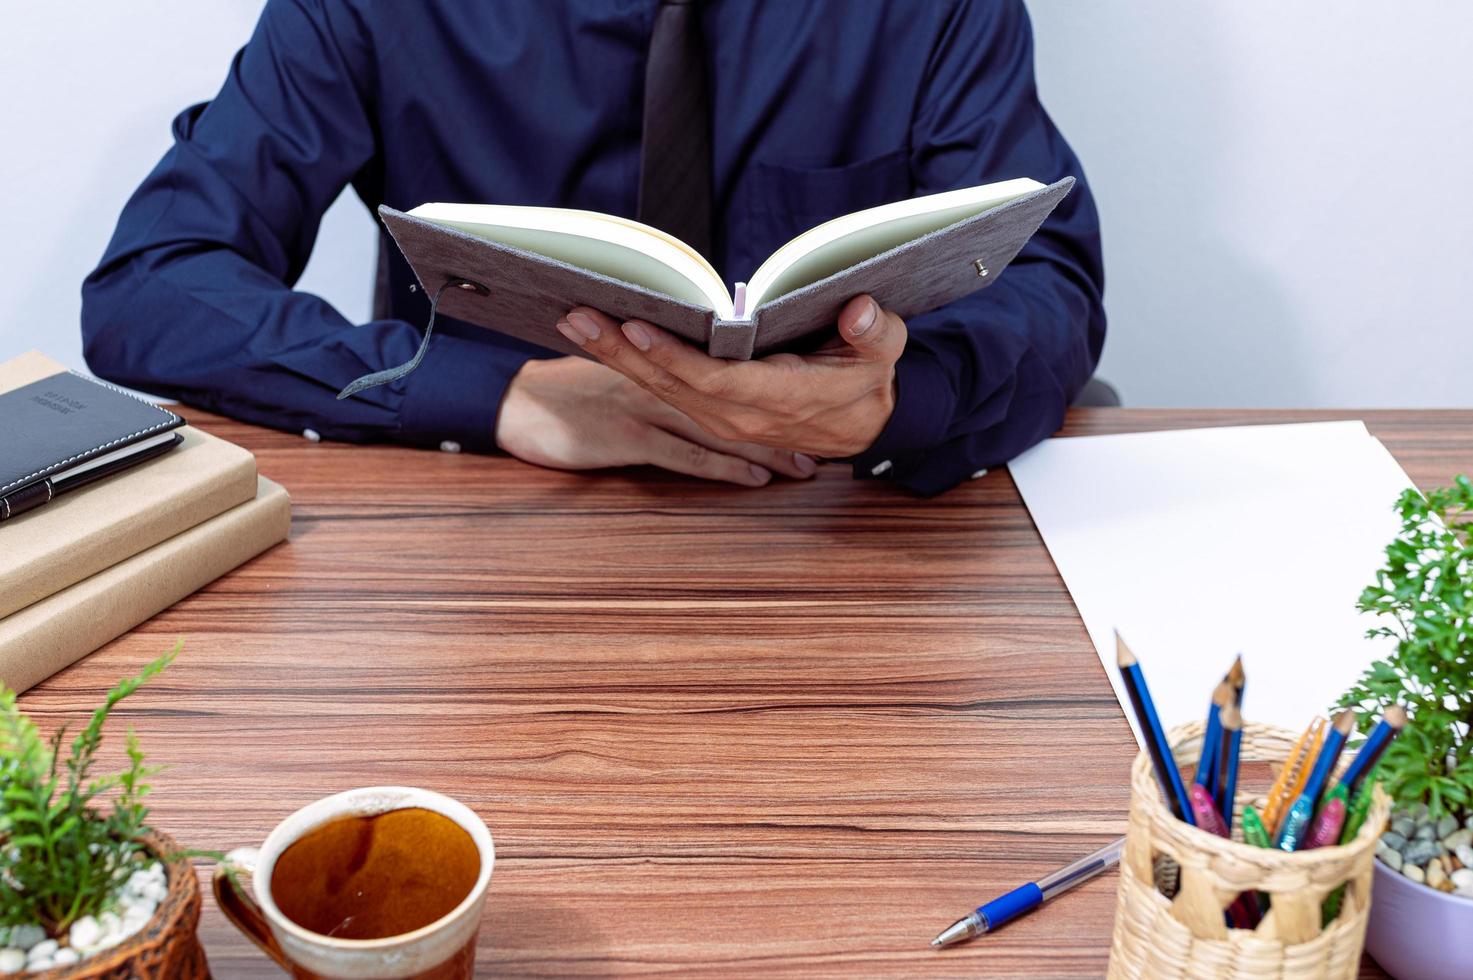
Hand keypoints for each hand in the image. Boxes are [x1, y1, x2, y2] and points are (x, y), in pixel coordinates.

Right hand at [494, 356, 817, 485]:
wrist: (515, 403)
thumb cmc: (569, 394)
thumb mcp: (625, 378)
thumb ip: (668, 378)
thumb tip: (714, 383)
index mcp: (666, 365)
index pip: (727, 370)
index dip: (776, 384)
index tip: (819, 398)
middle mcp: (663, 384)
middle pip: (737, 402)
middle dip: (785, 424)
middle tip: (830, 443)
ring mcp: (648, 409)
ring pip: (720, 428)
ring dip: (765, 448)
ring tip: (806, 467)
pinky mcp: (629, 436)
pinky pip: (684, 452)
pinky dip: (721, 464)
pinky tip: (755, 477)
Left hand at [553, 294, 902, 457]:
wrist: (863, 427)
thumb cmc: (868, 380)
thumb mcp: (885, 353)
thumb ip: (875, 333)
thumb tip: (861, 310)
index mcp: (782, 398)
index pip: (717, 380)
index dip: (675, 357)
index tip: (637, 327)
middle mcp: (741, 416)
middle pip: (671, 386)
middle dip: (621, 351)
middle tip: (576, 314)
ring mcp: (721, 421)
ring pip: (658, 391)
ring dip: (613, 357)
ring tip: (571, 320)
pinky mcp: (710, 415)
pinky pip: (662, 392)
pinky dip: (628, 365)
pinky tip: (598, 338)